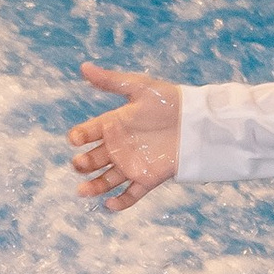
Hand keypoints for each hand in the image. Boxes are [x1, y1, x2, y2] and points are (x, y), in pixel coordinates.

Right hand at [69, 62, 179, 211]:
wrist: (197, 122)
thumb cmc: (168, 101)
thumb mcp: (139, 88)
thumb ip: (111, 81)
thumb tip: (83, 67)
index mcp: (114, 124)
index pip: (89, 132)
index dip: (80, 136)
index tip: (75, 139)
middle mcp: (119, 146)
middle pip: (95, 158)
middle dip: (84, 163)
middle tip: (79, 164)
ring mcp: (132, 163)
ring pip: (107, 179)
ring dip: (94, 186)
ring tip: (82, 191)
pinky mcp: (148, 178)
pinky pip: (131, 194)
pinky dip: (120, 202)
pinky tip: (109, 206)